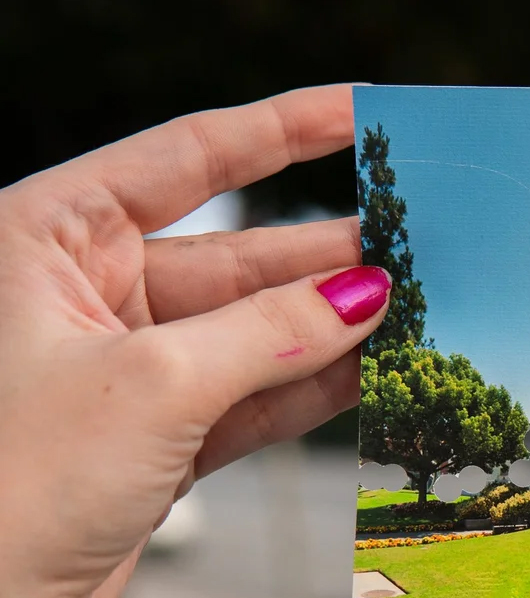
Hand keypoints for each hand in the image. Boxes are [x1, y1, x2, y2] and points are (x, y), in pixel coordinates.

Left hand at [0, 85, 388, 597]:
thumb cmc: (11, 487)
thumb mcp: (154, 385)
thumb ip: (271, 332)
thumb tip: (367, 294)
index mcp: (44, 238)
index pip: (184, 157)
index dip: (281, 129)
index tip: (362, 110)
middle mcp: (82, 294)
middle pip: (233, 253)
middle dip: (327, 252)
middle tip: (421, 240)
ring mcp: (124, 370)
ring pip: (252, 331)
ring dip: (333, 326)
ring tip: (420, 305)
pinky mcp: (152, 439)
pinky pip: (250, 395)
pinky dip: (311, 388)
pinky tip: (377, 371)